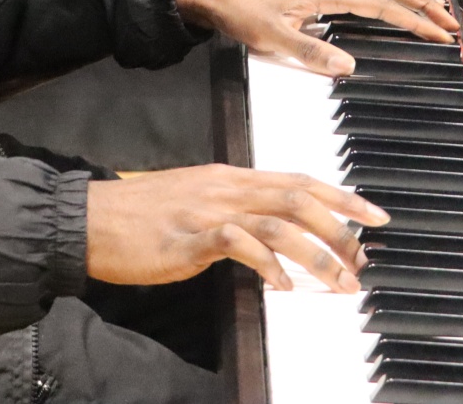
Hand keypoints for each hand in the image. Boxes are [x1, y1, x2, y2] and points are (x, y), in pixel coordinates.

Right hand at [86, 164, 389, 290]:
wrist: (88, 218)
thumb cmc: (139, 216)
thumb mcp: (196, 202)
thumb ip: (234, 211)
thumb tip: (271, 230)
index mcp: (231, 177)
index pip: (299, 179)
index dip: (341, 195)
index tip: (374, 214)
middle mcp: (226, 187)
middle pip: (299, 197)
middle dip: (341, 227)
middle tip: (363, 258)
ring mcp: (209, 210)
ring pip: (280, 221)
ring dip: (316, 253)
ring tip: (339, 280)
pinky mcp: (189, 238)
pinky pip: (239, 245)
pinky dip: (268, 264)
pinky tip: (283, 285)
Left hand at [174, 0, 459, 76]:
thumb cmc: (239, 10)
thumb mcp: (272, 38)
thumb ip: (311, 52)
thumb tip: (350, 66)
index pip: (382, 5)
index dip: (414, 20)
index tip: (441, 34)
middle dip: (424, 2)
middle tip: (452, 20)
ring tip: (432, 10)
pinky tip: (388, 6)